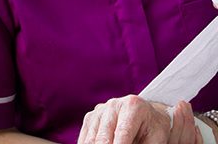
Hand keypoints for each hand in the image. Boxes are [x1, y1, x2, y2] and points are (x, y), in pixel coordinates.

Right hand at [77, 95, 202, 143]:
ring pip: (92, 139)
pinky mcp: (91, 117)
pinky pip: (85, 137)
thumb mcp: (158, 138)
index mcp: (133, 106)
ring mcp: (100, 109)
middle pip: (104, 138)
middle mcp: (114, 104)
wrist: (146, 114)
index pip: (123, 135)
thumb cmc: (154, 128)